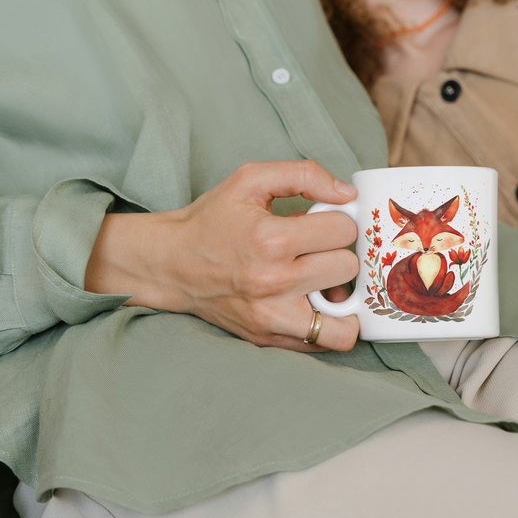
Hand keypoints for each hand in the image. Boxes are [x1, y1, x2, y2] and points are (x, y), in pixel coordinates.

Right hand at [84, 160, 361, 351]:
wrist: (170, 264)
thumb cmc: (212, 220)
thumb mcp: (250, 180)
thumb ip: (303, 174)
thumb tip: (346, 193)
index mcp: (271, 239)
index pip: (343, 230)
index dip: (338, 220)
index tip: (322, 222)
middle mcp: (273, 283)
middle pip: (347, 267)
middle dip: (337, 253)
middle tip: (317, 249)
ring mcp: (272, 317)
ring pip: (346, 320)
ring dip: (341, 296)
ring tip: (324, 281)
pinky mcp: (269, 338)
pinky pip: (326, 343)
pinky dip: (329, 323)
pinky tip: (313, 301)